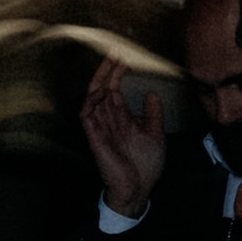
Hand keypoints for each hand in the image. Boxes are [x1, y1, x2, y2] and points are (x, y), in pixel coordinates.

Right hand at [81, 57, 165, 219]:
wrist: (139, 188)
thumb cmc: (146, 165)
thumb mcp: (155, 133)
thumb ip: (153, 113)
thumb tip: (152, 93)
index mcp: (121, 118)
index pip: (115, 89)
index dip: (117, 73)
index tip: (124, 57)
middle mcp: (109, 120)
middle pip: (102, 88)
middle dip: (106, 70)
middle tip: (114, 52)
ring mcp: (100, 128)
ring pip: (92, 98)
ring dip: (99, 80)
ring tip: (109, 64)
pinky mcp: (94, 137)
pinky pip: (86, 115)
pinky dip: (91, 101)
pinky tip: (101, 90)